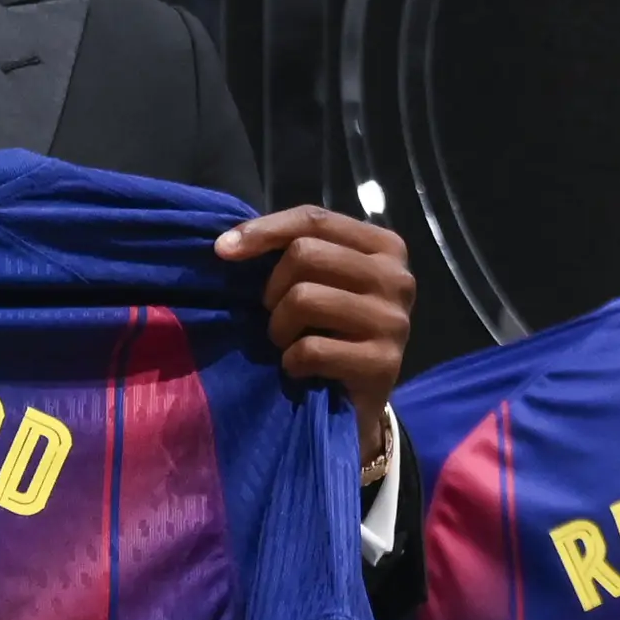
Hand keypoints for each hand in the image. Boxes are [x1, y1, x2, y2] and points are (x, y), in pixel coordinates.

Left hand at [214, 207, 412, 448]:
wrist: (360, 400)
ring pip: (304, 298)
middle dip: (273, 289)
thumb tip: (227, 243)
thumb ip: (294, 251)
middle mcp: (396, 277)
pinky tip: (300, 368)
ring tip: (288, 344)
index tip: (222, 250)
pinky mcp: (382, 362)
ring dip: (279, 327)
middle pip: (306, 254)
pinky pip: (311, 349)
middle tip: (276, 316)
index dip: (264, 230)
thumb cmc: (334, 330)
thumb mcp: (323, 281)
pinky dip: (292, 362)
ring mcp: (393, 320)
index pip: (315, 219)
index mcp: (384, 246)